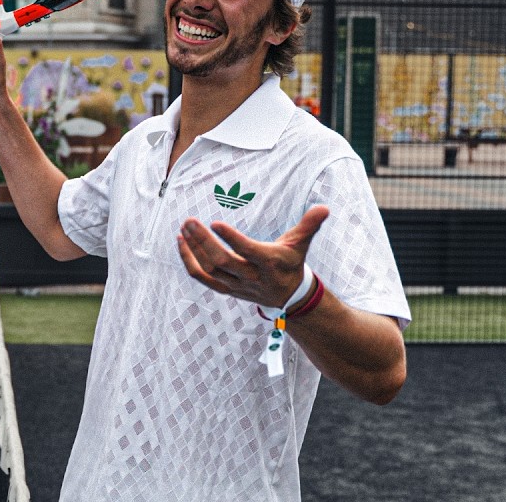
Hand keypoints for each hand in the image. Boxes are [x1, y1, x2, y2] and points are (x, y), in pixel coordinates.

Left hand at [176, 205, 329, 308]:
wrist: (288, 297)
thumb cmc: (291, 263)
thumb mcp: (301, 244)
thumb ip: (309, 225)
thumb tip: (324, 208)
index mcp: (269, 263)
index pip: (247, 251)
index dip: (231, 239)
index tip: (215, 223)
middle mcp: (251, 276)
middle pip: (222, 261)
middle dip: (203, 241)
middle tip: (190, 221)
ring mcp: (236, 285)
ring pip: (209, 269)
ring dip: (193, 249)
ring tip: (184, 228)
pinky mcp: (225, 288)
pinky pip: (202, 277)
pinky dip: (189, 261)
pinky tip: (182, 242)